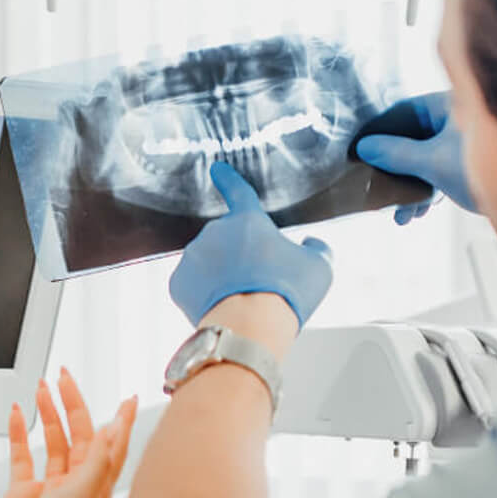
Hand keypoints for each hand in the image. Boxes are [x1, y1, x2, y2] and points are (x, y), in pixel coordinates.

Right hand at [0, 370, 137, 497]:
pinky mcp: (22, 495)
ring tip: (41, 389)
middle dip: (73, 405)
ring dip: (47, 415)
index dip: (121, 421)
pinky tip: (16, 415)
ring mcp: (48, 491)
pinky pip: (23, 457)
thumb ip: (98, 460)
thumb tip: (112, 429)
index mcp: (96, 490)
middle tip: (65, 377)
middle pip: (80, 436)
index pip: (113, 446)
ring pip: (53, 442)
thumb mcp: (81, 496)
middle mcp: (75, 488)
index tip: (128, 397)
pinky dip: (19, 434)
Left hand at [170, 162, 333, 328]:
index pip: (238, 192)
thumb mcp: (318, 267)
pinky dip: (203, 294)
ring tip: (241, 300)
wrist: (250, 327)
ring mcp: (192, 257)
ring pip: (208, 263)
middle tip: (258, 284)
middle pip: (228, 241)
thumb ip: (317, 249)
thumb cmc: (286, 294)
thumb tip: (311, 244)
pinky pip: (191, 285)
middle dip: (239, 257)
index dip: (228, 180)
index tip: (216, 169)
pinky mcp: (178, 283)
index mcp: (247, 220)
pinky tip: (221, 307)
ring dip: (221, 276)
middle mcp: (214, 232)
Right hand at [354, 92, 476, 221]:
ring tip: (402, 214)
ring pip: (426, 159)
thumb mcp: (432, 162)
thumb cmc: (487, 167)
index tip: (359, 153)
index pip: (403, 112)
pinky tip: (421, 212)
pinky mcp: (475, 163)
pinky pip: (442, 172)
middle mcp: (460, 118)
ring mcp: (468, 141)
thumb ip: (397, 154)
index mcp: (450, 105)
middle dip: (394, 170)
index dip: (379, 133)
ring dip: (411, 187)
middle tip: (378, 190)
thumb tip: (365, 148)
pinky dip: (429, 190)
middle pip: (413, 139)